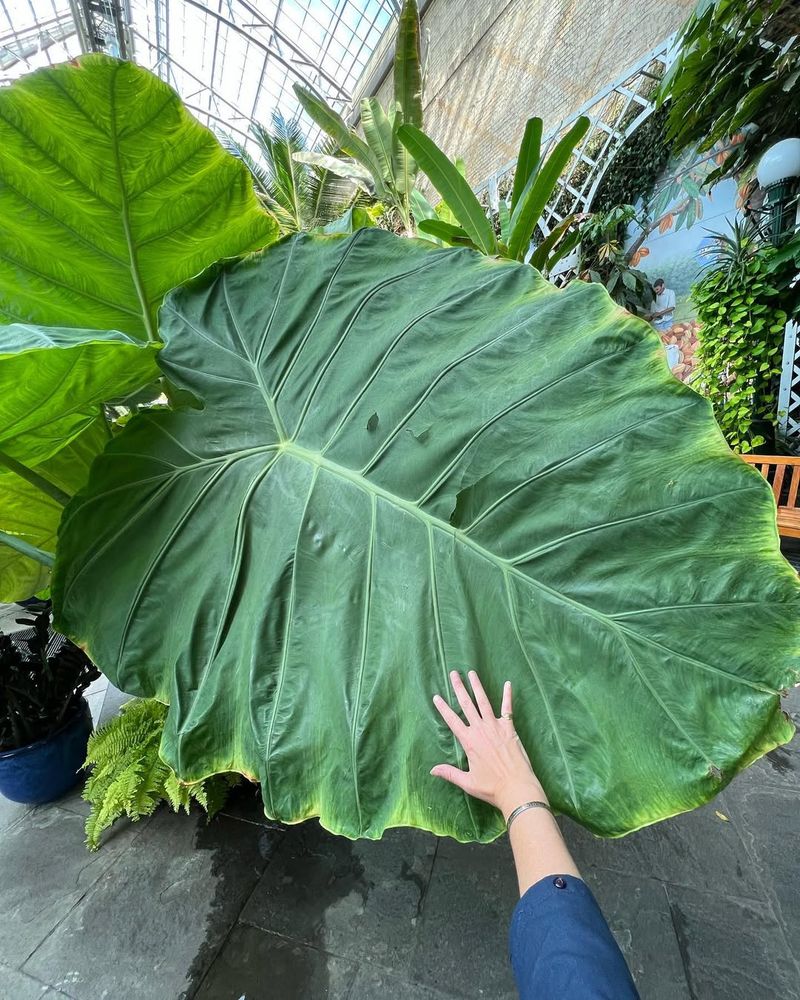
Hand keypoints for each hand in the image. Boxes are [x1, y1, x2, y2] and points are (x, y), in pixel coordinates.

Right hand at [431, 670, 546, 820]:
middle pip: (466, 705)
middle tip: (453, 673)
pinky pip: (507, 708)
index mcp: (469, 742)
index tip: (436, 696)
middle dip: (459, 688)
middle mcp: (480, 730)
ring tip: (472, 673)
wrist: (516, 788)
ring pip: (484, 702)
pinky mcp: (509, 728)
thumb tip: (432, 770)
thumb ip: (449, 773)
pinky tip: (508, 684)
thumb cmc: (491, 788)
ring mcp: (495, 727)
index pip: (452, 721)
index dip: (443, 708)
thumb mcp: (467, 782)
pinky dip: (507, 696)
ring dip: (477, 686)